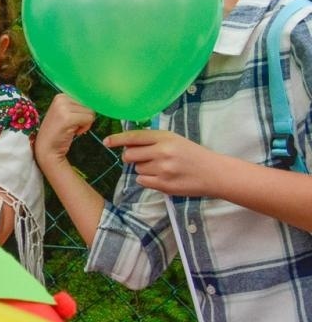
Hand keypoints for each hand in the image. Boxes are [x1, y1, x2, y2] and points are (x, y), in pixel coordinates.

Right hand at [36, 94, 95, 164]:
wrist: (47, 149)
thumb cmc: (59, 133)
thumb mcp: (66, 113)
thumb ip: (78, 105)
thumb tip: (97, 101)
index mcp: (60, 96)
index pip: (85, 98)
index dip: (82, 111)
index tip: (71, 120)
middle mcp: (61, 99)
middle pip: (89, 104)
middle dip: (84, 117)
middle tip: (71, 126)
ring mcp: (63, 108)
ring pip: (91, 111)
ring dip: (85, 123)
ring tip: (71, 129)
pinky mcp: (68, 118)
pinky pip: (89, 119)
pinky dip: (85, 128)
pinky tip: (74, 132)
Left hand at [104, 129, 223, 196]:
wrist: (214, 173)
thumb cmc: (192, 155)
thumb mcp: (175, 140)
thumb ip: (153, 141)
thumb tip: (126, 143)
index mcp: (166, 138)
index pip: (134, 137)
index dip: (118, 139)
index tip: (106, 142)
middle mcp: (163, 152)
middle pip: (129, 155)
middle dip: (132, 157)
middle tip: (145, 158)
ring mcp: (163, 169)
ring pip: (137, 169)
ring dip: (144, 169)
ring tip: (163, 168)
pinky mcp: (164, 185)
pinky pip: (142, 181)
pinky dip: (148, 180)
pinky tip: (163, 177)